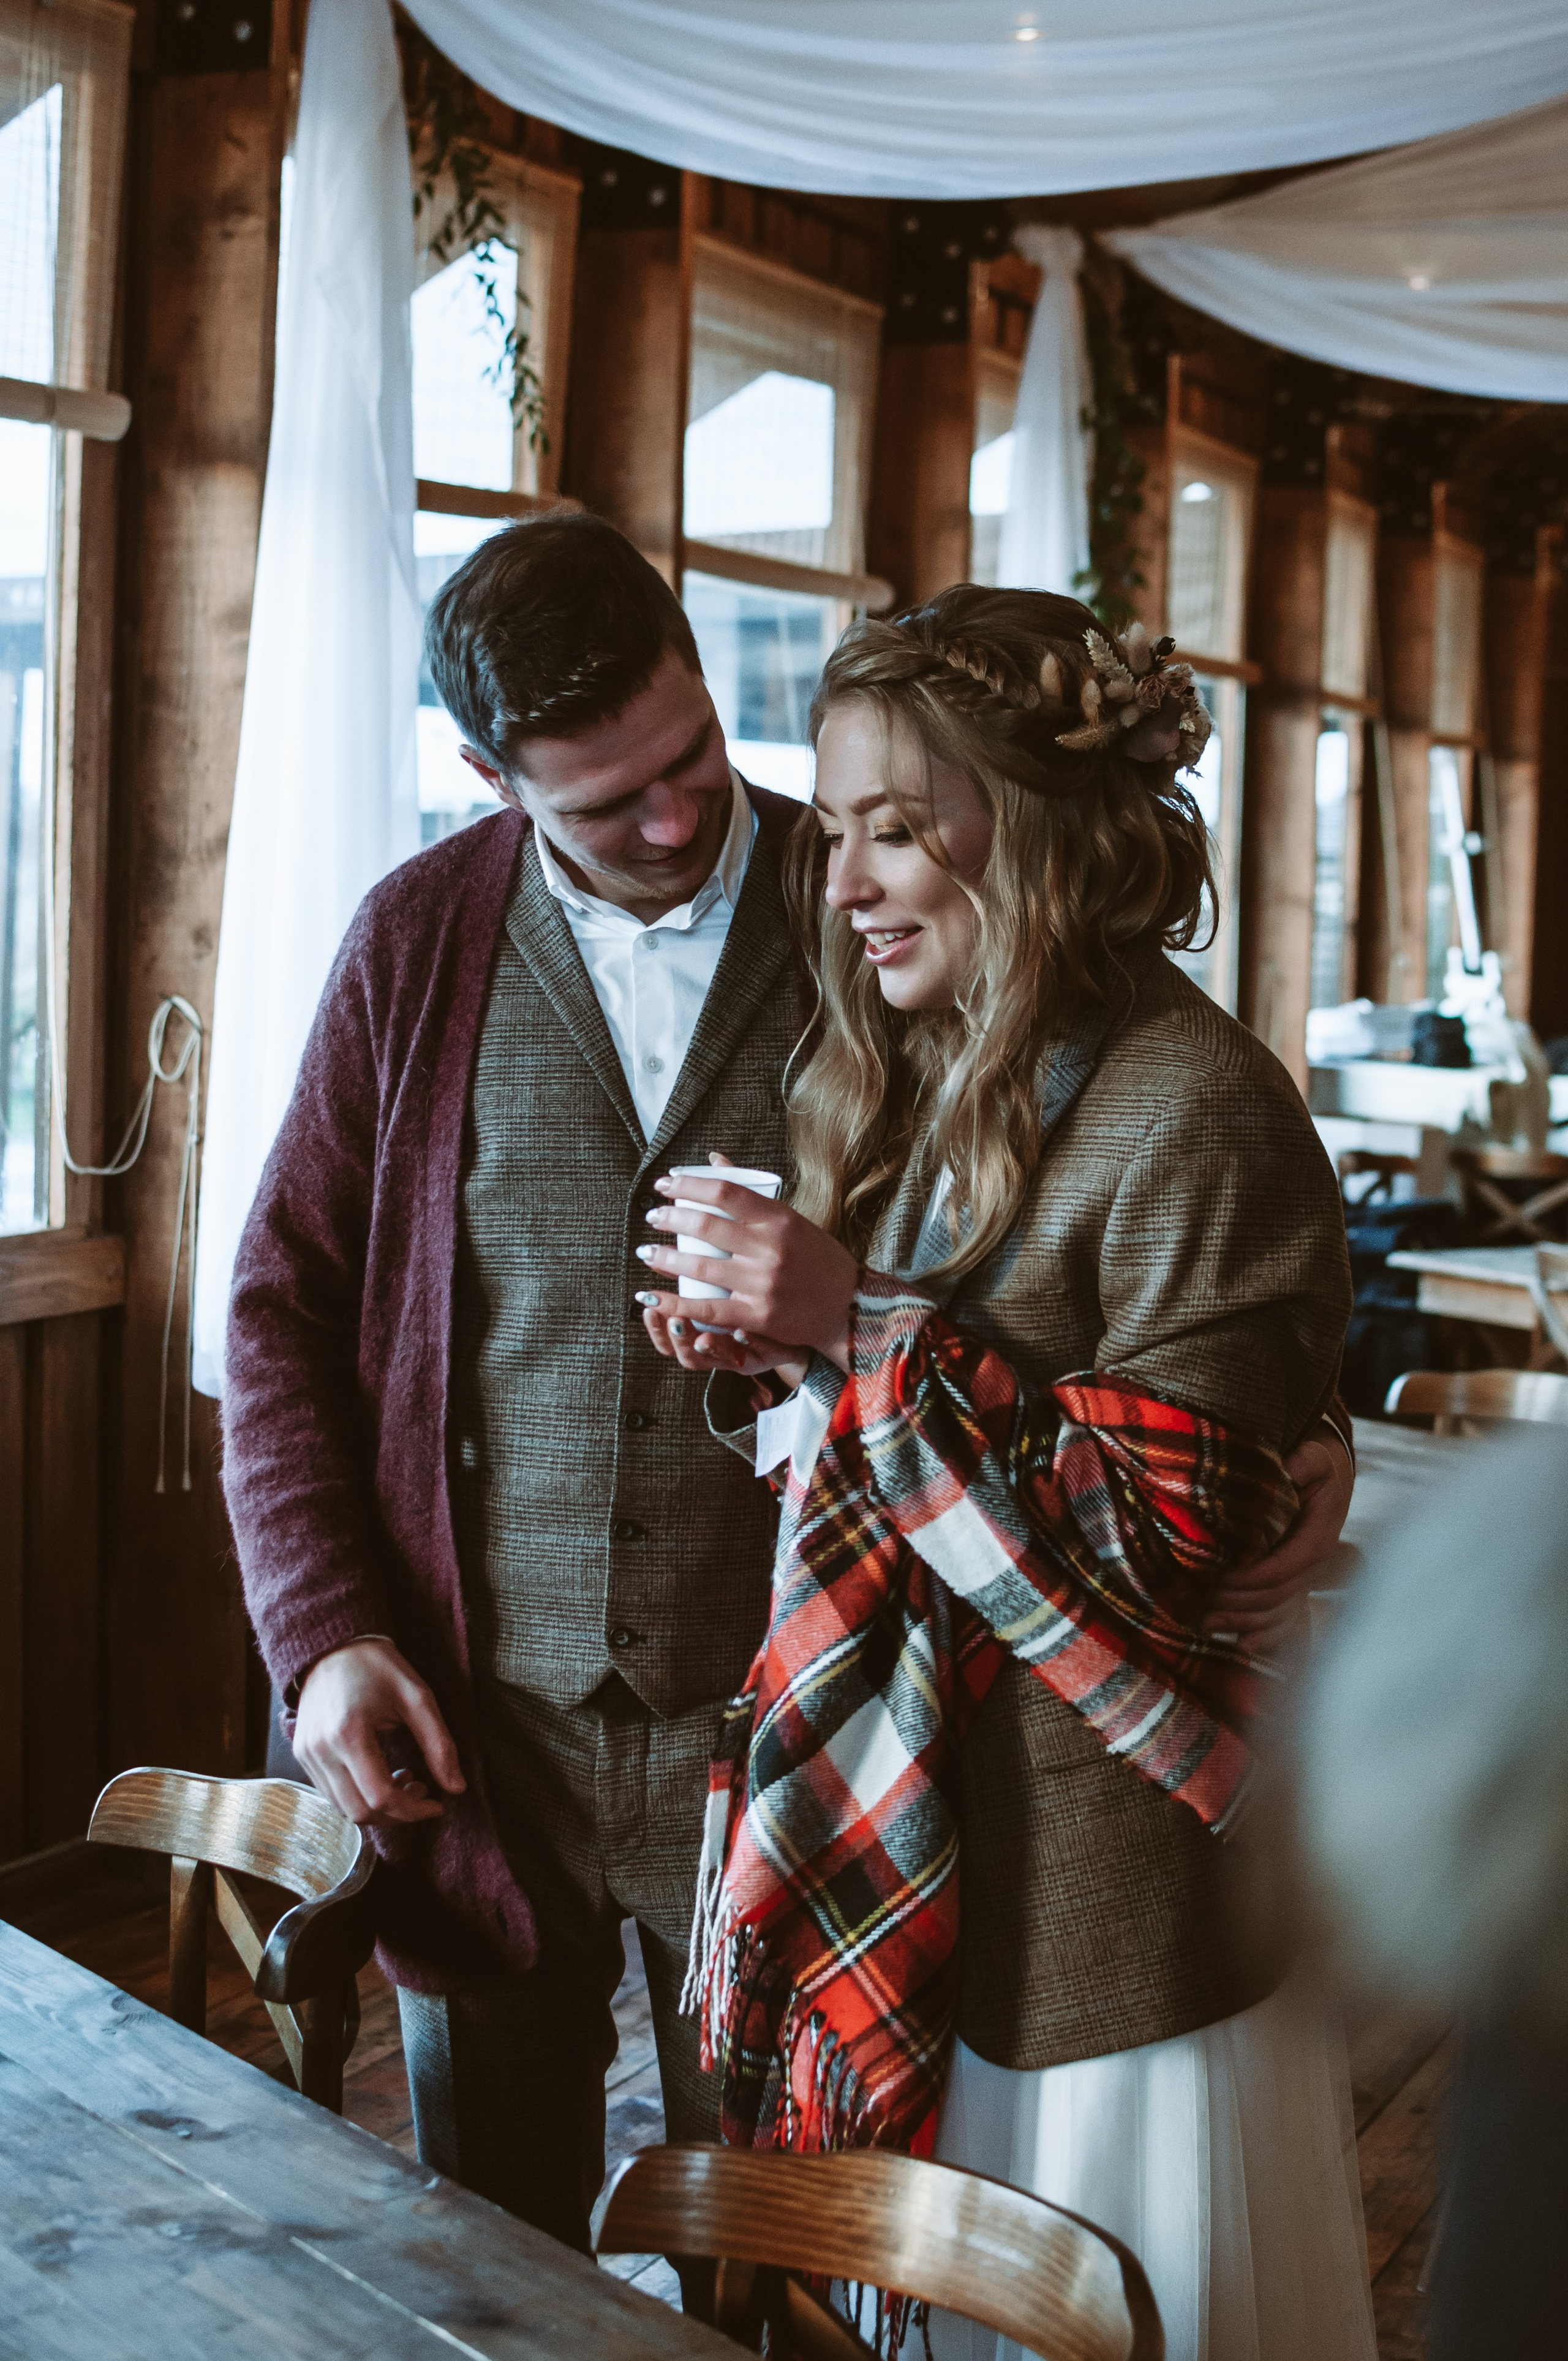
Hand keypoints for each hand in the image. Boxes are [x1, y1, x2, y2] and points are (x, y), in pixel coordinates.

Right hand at [293, 1637, 466, 1826]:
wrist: (332, 1647)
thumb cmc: (377, 1667)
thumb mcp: (417, 1697)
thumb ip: (439, 1744)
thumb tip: (457, 1787)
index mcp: (348, 1734)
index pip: (381, 1798)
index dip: (414, 1811)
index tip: (438, 1803)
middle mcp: (320, 1750)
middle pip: (360, 1813)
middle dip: (398, 1814)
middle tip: (422, 1791)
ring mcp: (306, 1755)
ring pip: (344, 1809)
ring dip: (378, 1808)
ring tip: (404, 1781)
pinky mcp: (302, 1756)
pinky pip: (332, 1795)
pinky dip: (359, 1797)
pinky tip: (380, 1776)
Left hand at [634, 1166, 859, 1372]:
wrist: (849, 1308)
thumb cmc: (819, 1260)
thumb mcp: (792, 1219)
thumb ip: (752, 1194)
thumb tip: (714, 1159)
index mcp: (779, 1218)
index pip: (724, 1192)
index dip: (688, 1185)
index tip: (665, 1184)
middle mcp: (770, 1248)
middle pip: (706, 1227)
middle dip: (669, 1219)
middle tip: (652, 1215)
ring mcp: (763, 1283)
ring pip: (700, 1267)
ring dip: (665, 1258)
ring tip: (647, 1252)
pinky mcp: (758, 1316)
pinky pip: (707, 1309)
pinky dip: (675, 1304)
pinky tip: (652, 1298)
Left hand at [1205, 1426, 1353, 1648]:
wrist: (1325, 1474)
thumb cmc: (1314, 1464)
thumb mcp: (1316, 1456)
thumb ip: (1307, 1462)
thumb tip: (1291, 1465)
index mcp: (1319, 1536)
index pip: (1286, 1567)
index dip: (1251, 1575)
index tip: (1218, 1574)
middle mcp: (1312, 1563)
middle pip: (1277, 1595)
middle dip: (1238, 1601)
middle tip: (1197, 1598)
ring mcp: (1304, 1577)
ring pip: (1277, 1612)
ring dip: (1242, 1620)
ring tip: (1202, 1621)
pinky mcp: (1292, 1584)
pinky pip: (1285, 1619)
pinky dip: (1265, 1635)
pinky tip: (1241, 1644)